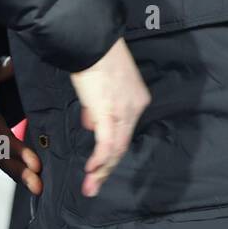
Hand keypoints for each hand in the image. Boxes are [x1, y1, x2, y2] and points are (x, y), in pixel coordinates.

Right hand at [70, 37, 150, 197]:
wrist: (92, 42)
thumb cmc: (94, 56)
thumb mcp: (101, 83)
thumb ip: (97, 105)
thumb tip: (91, 122)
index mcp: (137, 99)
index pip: (124, 130)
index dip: (110, 146)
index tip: (97, 158)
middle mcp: (135, 108)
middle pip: (123, 145)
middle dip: (108, 168)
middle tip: (94, 185)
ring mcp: (124, 112)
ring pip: (116, 150)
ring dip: (102, 171)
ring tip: (90, 186)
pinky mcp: (109, 113)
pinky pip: (107, 145)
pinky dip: (99, 161)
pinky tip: (91, 171)